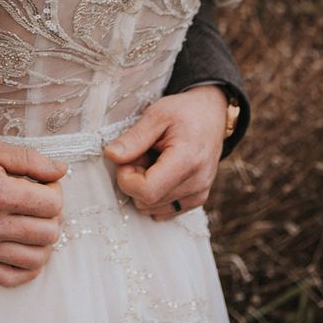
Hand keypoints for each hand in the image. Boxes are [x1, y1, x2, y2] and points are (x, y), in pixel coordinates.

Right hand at [0, 140, 66, 286]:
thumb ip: (30, 160)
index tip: (45, 183)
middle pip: (49, 232)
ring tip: (34, 225)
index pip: (52, 203)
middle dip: (52, 216)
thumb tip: (62, 171)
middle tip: (40, 203)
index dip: (55, 190)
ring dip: (43, 242)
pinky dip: (28, 268)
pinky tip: (26, 249)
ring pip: (37, 259)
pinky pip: (12, 278)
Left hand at [104, 86, 227, 220]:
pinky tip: (159, 173)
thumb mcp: (156, 115)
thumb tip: (111, 156)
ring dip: (143, 187)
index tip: (127, 158)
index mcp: (187, 160)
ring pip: (152, 207)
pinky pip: (162, 210)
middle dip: (133, 180)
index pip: (146, 191)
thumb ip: (133, 138)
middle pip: (147, 201)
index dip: (127, 178)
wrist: (212, 115)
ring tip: (152, 160)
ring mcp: (198, 194)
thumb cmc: (184, 112)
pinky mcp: (196, 200)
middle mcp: (197, 183)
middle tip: (140, 154)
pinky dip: (154, 194)